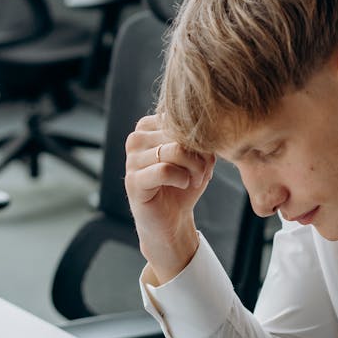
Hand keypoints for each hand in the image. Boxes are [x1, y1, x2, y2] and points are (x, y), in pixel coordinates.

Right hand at [124, 115, 215, 282]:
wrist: (173, 219)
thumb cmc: (185, 184)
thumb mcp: (198, 156)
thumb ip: (199, 139)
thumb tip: (204, 130)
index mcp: (149, 126)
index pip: (180, 118)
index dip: (200, 137)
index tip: (206, 157)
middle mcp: (136, 138)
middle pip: (179, 133)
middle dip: (200, 154)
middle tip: (204, 171)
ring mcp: (131, 160)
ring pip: (174, 149)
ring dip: (194, 167)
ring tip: (196, 179)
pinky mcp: (133, 182)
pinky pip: (165, 170)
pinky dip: (183, 178)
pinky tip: (185, 184)